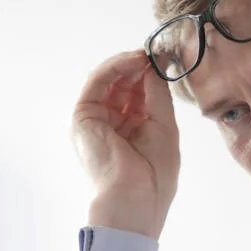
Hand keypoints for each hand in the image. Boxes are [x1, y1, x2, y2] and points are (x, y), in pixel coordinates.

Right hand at [72, 50, 179, 238]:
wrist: (134, 198)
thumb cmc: (153, 174)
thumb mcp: (163, 126)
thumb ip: (157, 94)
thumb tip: (155, 64)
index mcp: (130, 131)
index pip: (137, 94)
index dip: (150, 75)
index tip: (166, 58)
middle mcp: (110, 124)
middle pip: (122, 84)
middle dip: (140, 66)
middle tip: (158, 52)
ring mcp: (95, 120)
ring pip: (108, 80)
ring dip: (127, 63)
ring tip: (146, 55)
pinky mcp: (83, 117)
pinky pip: (96, 82)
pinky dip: (114, 67)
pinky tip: (133, 60)